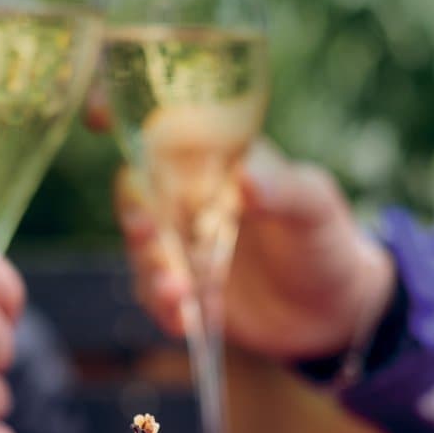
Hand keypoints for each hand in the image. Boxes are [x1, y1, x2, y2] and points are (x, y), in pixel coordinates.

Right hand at [117, 143, 393, 360]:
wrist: (335, 312)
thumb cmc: (328, 241)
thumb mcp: (316, 208)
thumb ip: (284, 188)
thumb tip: (245, 175)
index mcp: (218, 158)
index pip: (164, 126)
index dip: (124, 113)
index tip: (98, 116)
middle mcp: (190, 196)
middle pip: (138, 189)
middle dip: (135, 209)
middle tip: (146, 230)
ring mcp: (182, 244)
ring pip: (141, 245)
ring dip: (150, 266)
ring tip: (179, 291)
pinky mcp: (182, 288)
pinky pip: (152, 293)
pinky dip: (162, 305)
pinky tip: (184, 319)